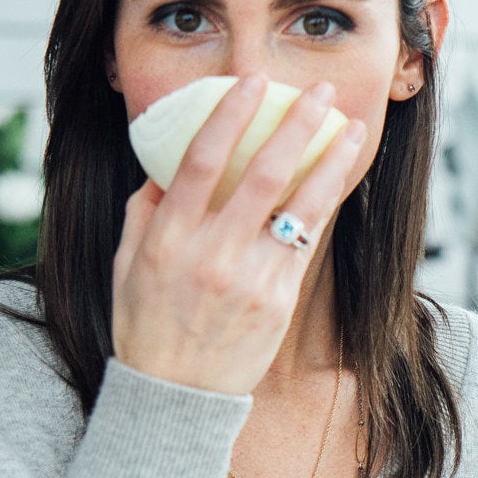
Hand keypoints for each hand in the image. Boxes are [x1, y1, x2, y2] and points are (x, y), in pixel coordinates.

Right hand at [113, 76, 366, 396]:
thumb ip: (145, 211)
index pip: (200, 161)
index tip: (254, 83)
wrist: (176, 394)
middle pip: (260, 176)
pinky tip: (340, 180)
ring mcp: (250, 279)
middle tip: (318, 92)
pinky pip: (306, 243)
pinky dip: (326, 207)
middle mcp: (211, 255)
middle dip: (293, 127)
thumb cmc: (147, 324)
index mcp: (168, 238)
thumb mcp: (126, 263)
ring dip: (330, 164)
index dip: (231, 116)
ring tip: (352, 130)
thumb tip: (166, 165)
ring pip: (299, 208)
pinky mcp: (279, 302)